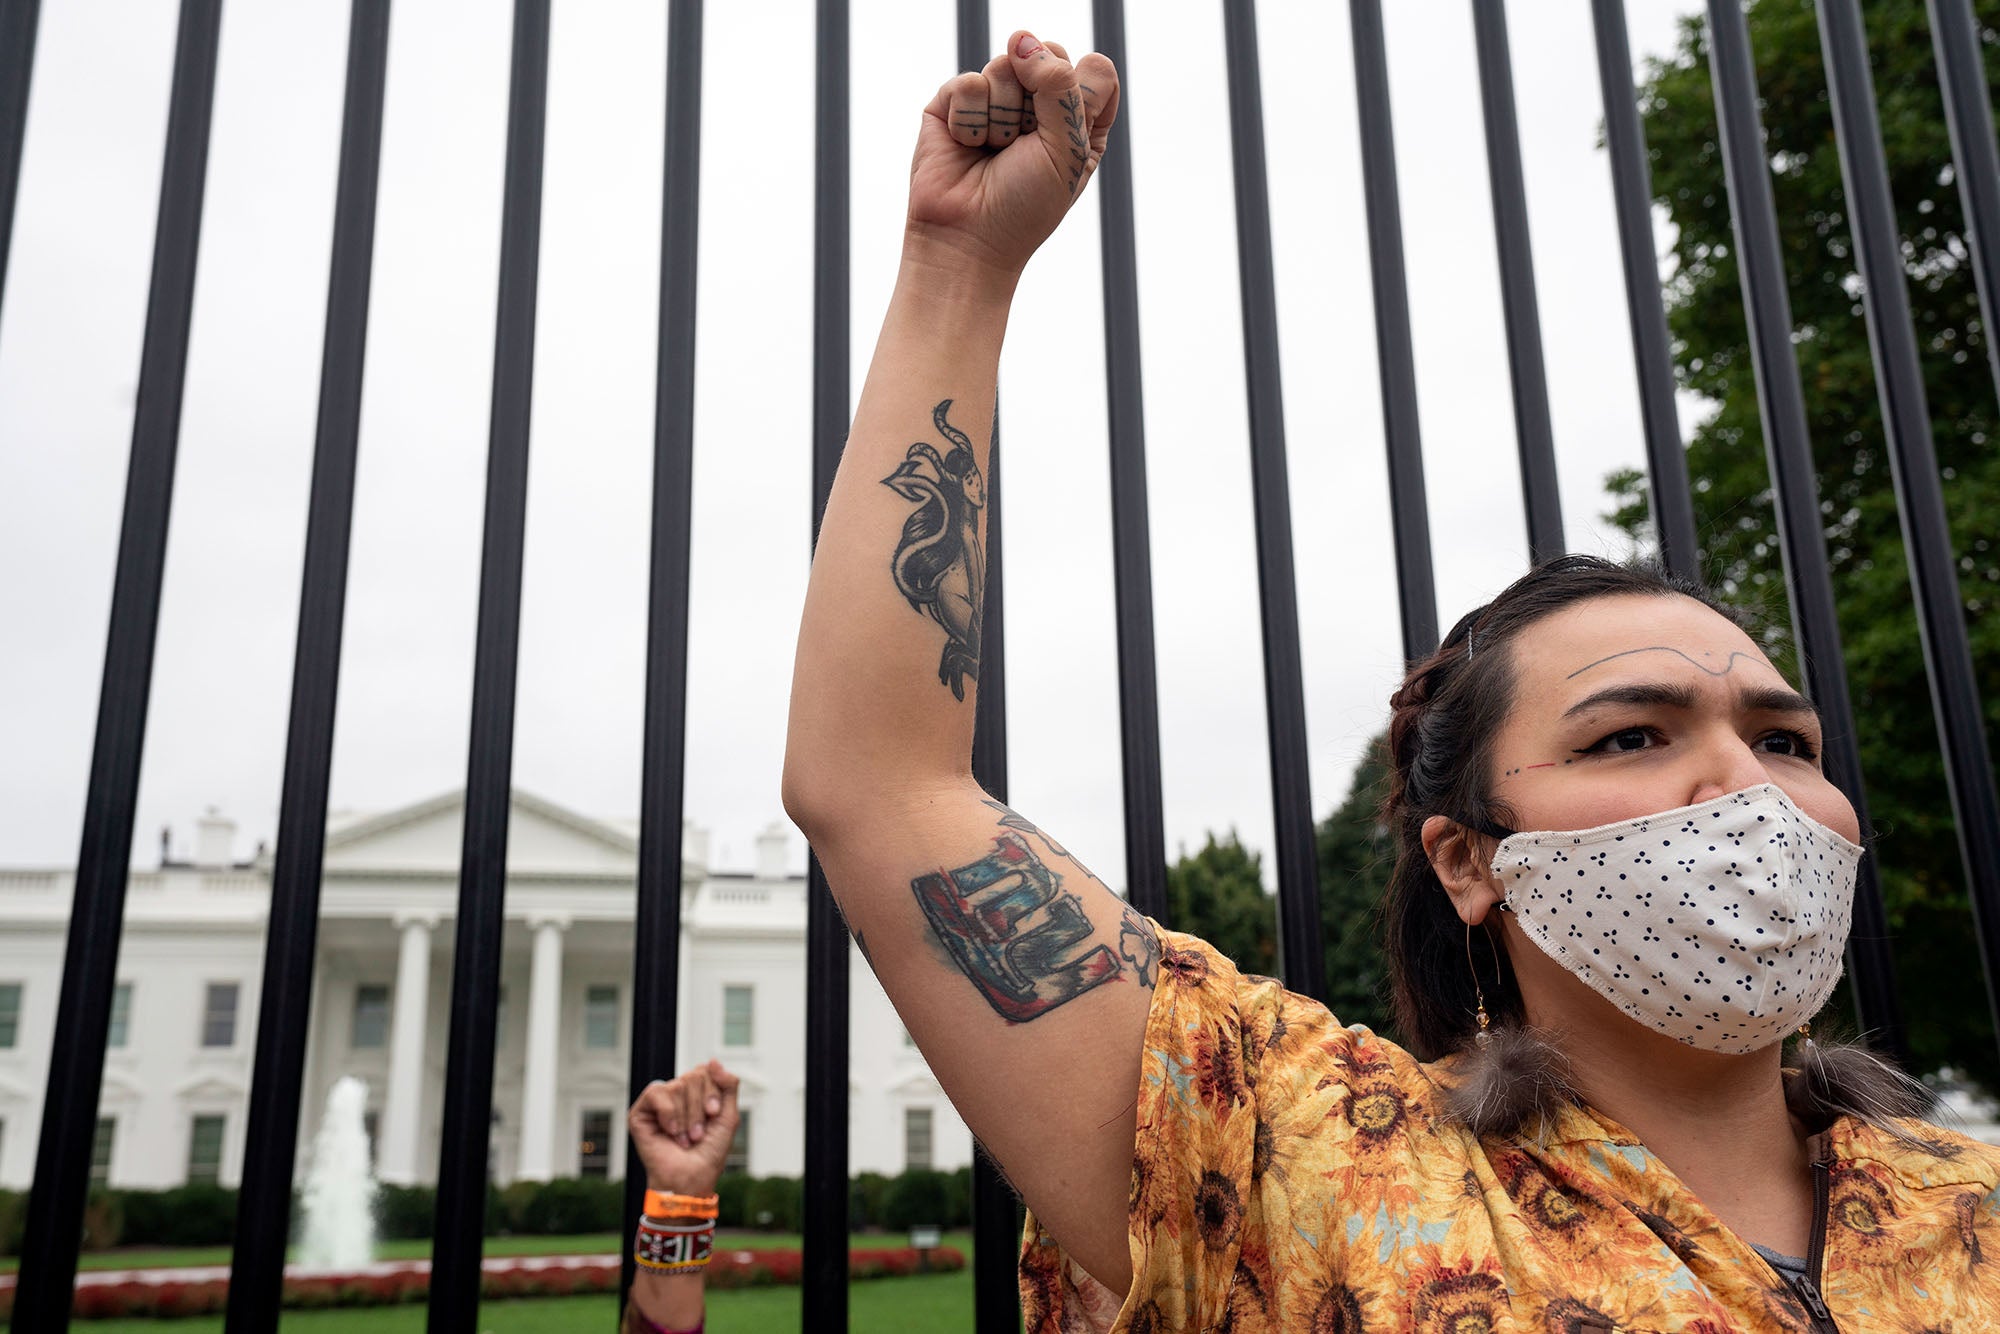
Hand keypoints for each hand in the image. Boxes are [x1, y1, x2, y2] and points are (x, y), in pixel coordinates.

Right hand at [627, 1059, 740, 1194]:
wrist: (690, 1179)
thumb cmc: (708, 1154)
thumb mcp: (728, 1116)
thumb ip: (728, 1085)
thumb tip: (713, 1061)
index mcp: (696, 1094)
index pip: (705, 1071)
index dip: (712, 1091)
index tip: (713, 1115)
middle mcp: (676, 1095)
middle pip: (693, 1076)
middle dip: (699, 1109)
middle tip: (697, 1133)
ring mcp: (658, 1103)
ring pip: (677, 1085)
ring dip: (686, 1118)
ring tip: (684, 1138)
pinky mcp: (640, 1112)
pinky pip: (657, 1093)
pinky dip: (669, 1113)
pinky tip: (670, 1131)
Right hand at [907, 30, 1120, 277]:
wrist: (967, 240)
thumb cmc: (1024, 207)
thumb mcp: (1066, 150)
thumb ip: (1061, 87)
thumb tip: (1023, 40)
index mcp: (1078, 120)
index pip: (1093, 68)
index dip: (1080, 92)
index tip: (1064, 133)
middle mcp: (1038, 105)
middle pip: (1049, 54)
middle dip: (1037, 101)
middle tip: (1025, 144)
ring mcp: (996, 99)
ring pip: (1006, 65)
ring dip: (1002, 118)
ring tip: (993, 151)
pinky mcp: (955, 102)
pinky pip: (969, 82)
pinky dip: (970, 121)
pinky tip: (967, 147)